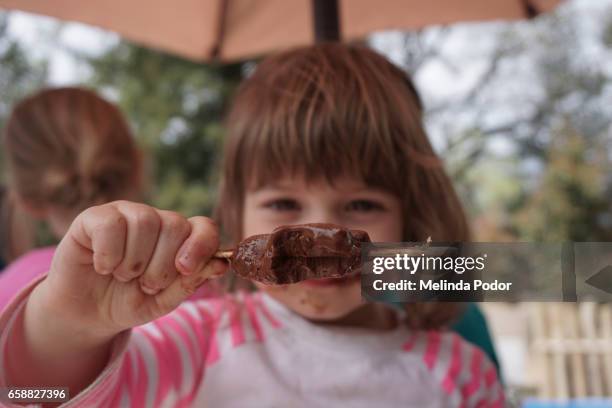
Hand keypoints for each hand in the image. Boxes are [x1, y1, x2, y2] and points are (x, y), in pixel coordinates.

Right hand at [36, 201, 226, 336]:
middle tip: (145, 284)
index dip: (201, 246)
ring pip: (145, 222)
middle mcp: (156, 220)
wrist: (86, 314)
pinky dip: (109, 254)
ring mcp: (126, 214)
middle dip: (161, 265)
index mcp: (179, 238)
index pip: (204, 227)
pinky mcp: (94, 217)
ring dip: (134, 262)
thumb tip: (222, 264)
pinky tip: (103, 266)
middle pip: (175, 225)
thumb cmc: (129, 302)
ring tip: (123, 276)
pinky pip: (112, 224)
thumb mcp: (164, 300)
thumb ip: (191, 282)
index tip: (184, 269)